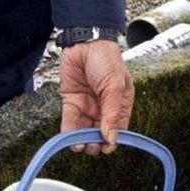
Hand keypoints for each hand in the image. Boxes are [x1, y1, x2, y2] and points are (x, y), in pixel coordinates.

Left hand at [59, 40, 134, 154]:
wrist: (84, 42)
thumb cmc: (107, 61)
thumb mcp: (115, 88)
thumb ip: (112, 114)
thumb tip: (111, 138)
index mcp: (120, 105)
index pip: (118, 129)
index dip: (112, 141)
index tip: (106, 148)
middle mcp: (104, 108)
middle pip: (100, 133)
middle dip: (96, 143)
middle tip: (92, 147)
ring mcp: (87, 105)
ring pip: (84, 129)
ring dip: (82, 140)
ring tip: (79, 146)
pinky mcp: (71, 101)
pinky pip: (70, 120)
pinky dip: (69, 131)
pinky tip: (69, 139)